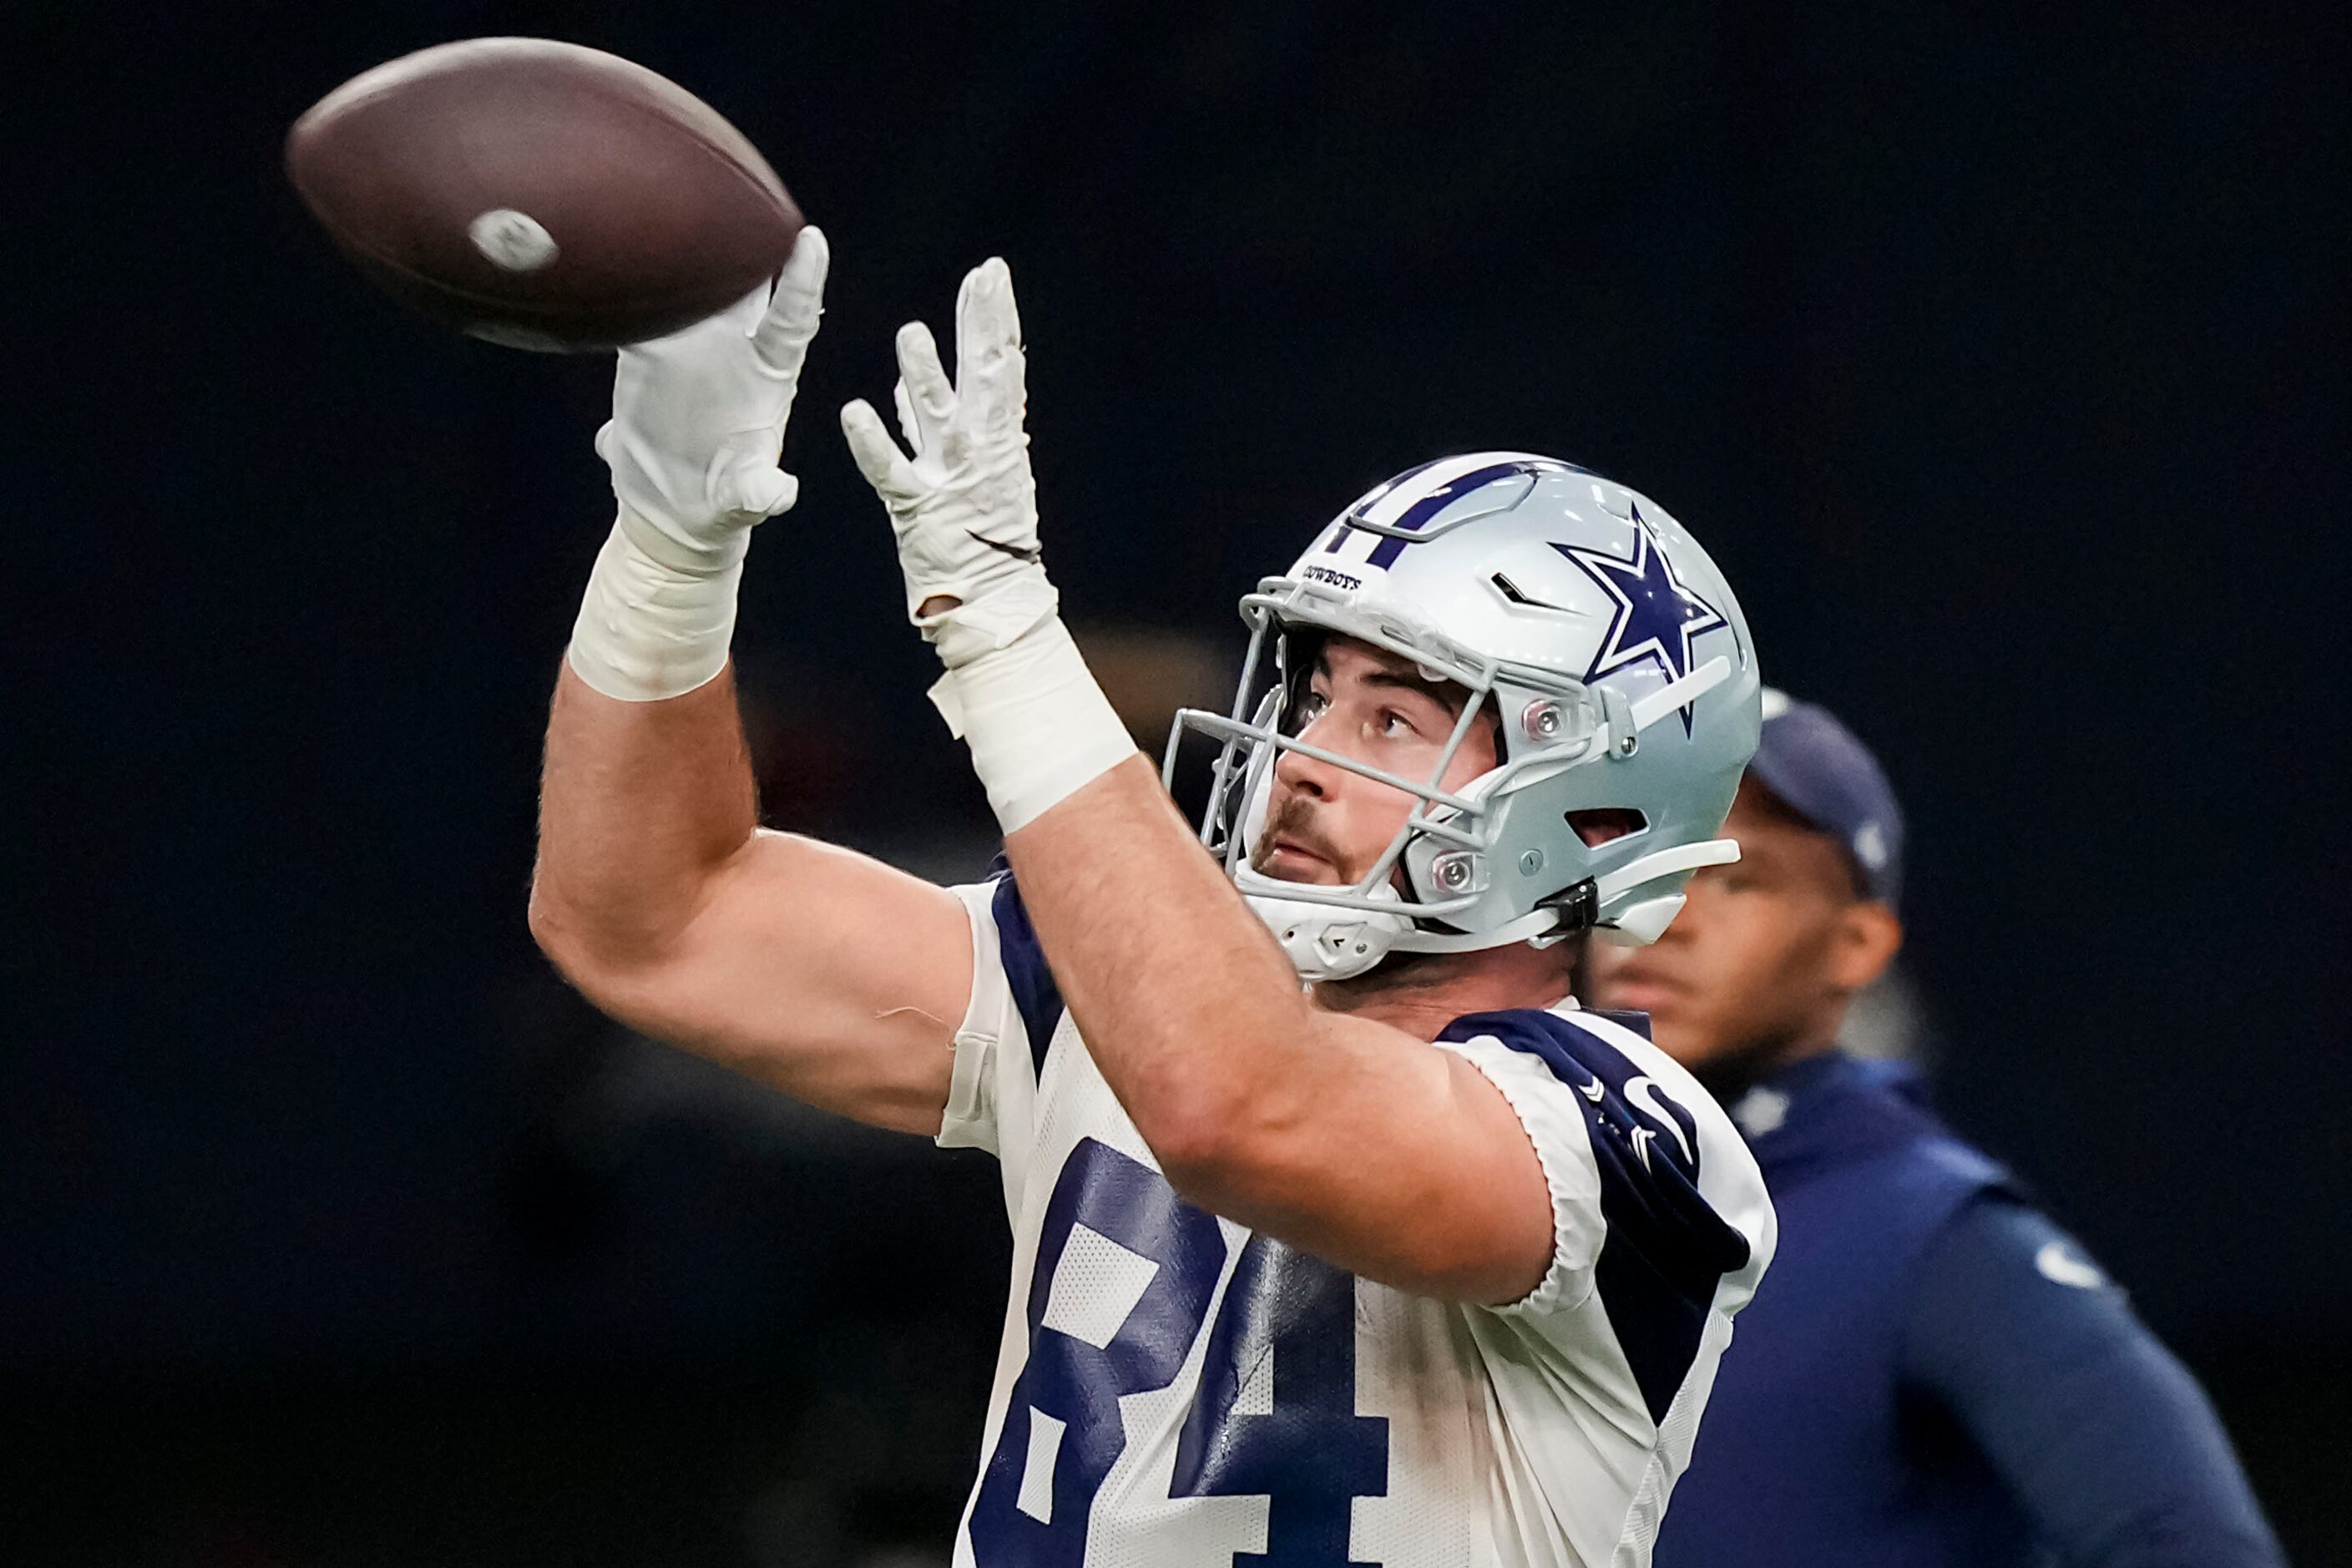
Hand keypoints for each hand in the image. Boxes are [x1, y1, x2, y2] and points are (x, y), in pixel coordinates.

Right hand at [596, 227, 829, 571]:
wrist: (674, 512)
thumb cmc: (723, 504)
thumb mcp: (744, 501)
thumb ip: (761, 492)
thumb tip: (780, 494)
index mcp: (770, 375)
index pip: (794, 316)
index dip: (804, 277)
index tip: (812, 236)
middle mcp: (734, 350)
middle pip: (743, 282)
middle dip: (742, 237)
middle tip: (738, 185)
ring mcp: (690, 348)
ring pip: (690, 284)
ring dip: (682, 247)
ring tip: (670, 194)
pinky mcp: (647, 355)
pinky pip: (641, 308)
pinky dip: (631, 281)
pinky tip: (614, 242)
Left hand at [840, 257, 1057, 667]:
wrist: (992, 600)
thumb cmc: (982, 537)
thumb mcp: (977, 472)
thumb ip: (938, 427)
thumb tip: (911, 389)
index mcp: (998, 438)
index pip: (1000, 366)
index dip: (994, 319)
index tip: (991, 275)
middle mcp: (981, 451)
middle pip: (985, 377)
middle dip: (983, 325)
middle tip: (984, 277)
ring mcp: (953, 479)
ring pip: (937, 416)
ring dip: (924, 375)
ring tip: (909, 333)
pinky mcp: (920, 510)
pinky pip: (891, 472)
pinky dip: (874, 443)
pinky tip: (856, 412)